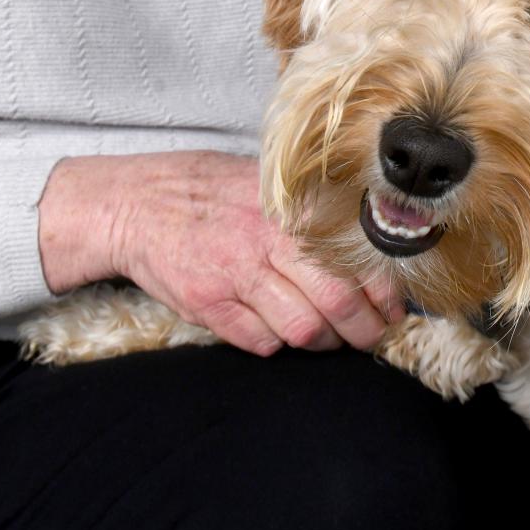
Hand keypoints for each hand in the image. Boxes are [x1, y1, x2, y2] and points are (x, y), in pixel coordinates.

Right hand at [38, 150, 403, 355]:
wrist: (137, 203)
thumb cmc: (209, 193)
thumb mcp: (264, 186)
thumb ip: (309, 213)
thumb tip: (369, 245)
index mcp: (287, 209)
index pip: (356, 261)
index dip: (383, 295)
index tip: (391, 308)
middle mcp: (265, 240)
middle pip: (337, 304)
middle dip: (363, 331)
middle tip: (368, 335)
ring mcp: (235, 275)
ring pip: (303, 331)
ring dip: (322, 341)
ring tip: (323, 333)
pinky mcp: (209, 304)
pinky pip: (260, 342)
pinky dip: (275, 343)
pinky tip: (273, 326)